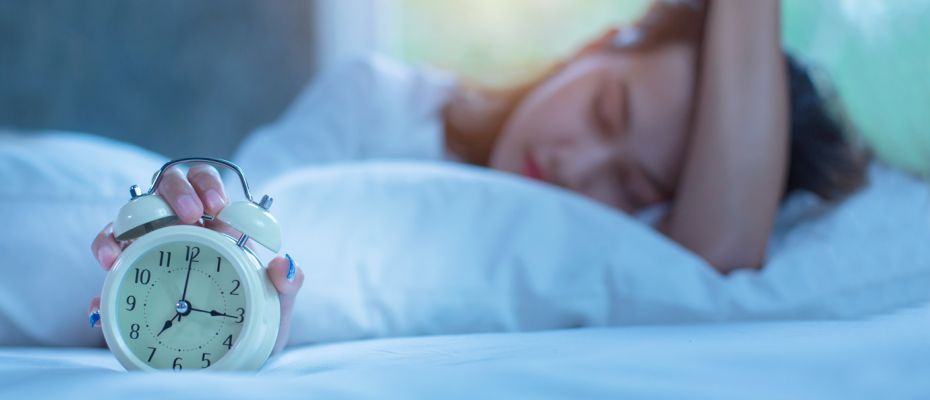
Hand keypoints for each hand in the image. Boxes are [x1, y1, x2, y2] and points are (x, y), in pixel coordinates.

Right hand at [88, 164, 304, 354]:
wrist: (221, 356)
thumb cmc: (249, 319)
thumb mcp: (273, 306)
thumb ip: (286, 285)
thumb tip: (284, 264)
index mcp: (216, 223)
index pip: (207, 184)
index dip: (208, 185)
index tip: (216, 206)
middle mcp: (181, 223)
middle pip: (169, 185)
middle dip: (177, 191)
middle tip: (190, 215)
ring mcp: (151, 239)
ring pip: (132, 211)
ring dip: (128, 220)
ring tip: (129, 246)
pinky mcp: (126, 263)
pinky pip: (109, 247)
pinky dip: (105, 251)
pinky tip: (110, 267)